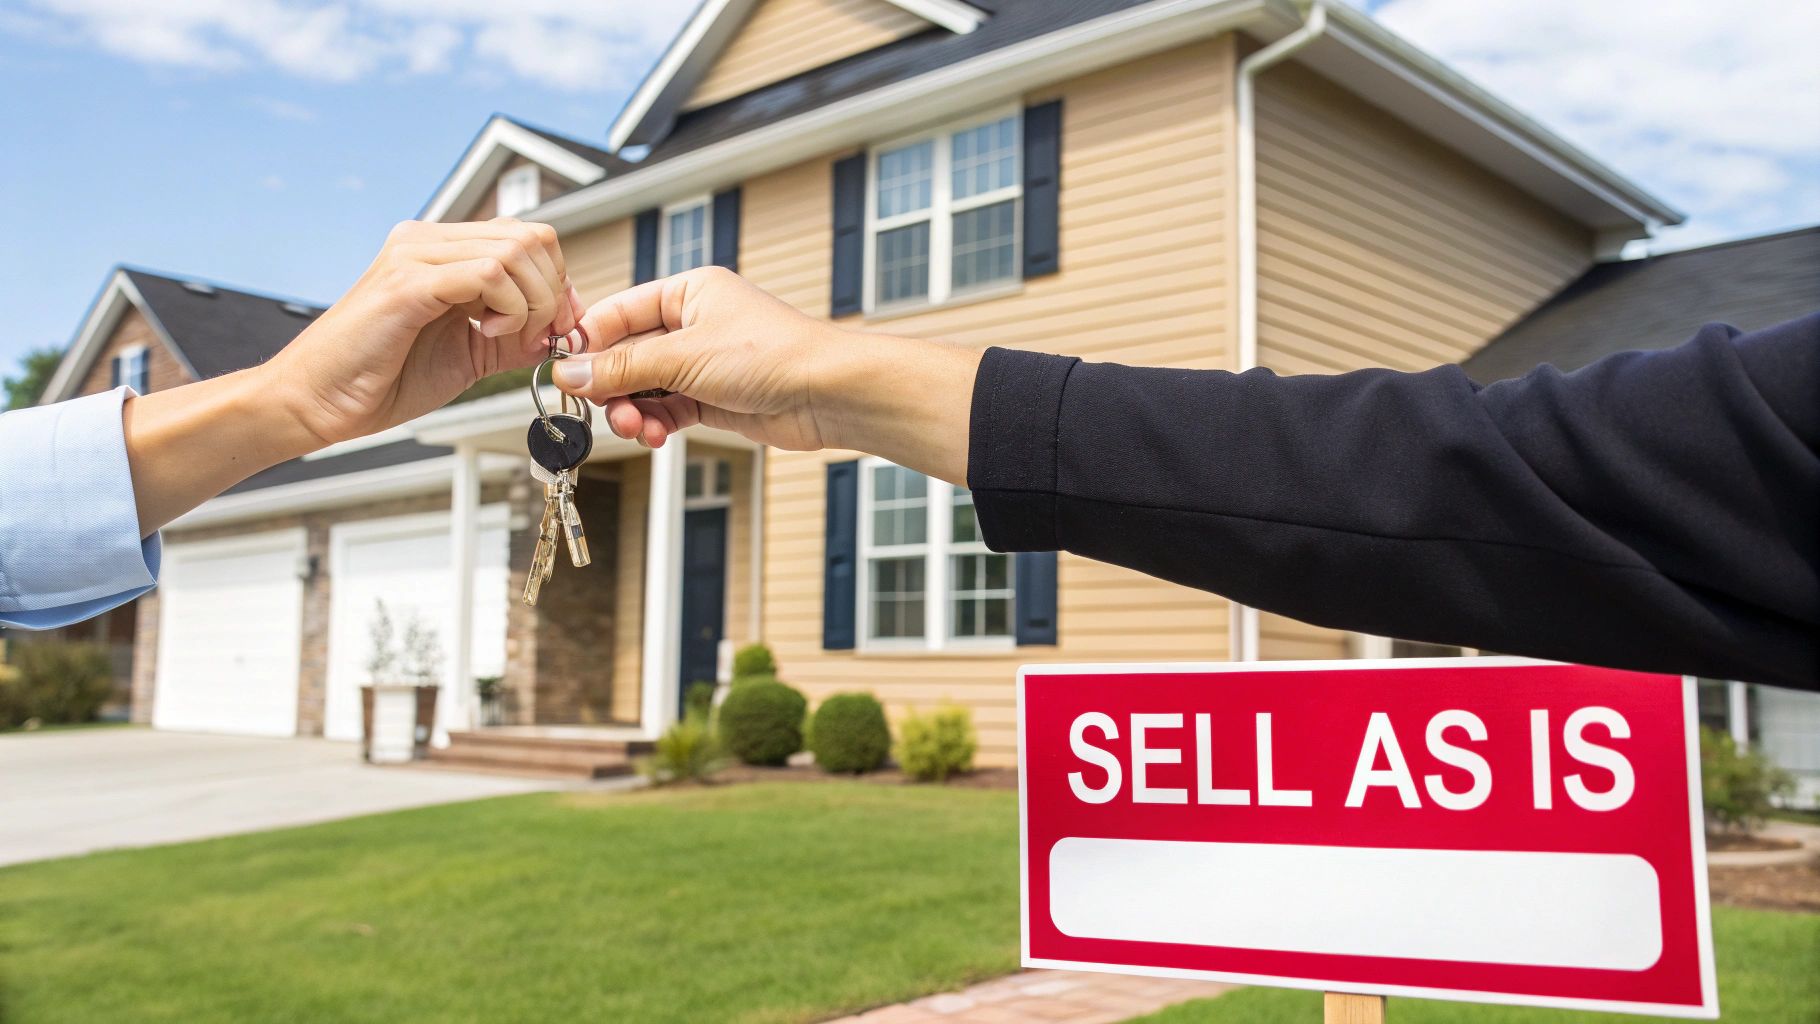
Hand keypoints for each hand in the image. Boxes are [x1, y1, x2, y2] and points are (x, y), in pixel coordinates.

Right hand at [264, 218, 583, 446]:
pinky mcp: (407, 282)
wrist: (318, 401)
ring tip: (503, 336)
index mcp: (441, 251)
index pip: (527, 237)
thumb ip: (514, 334)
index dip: (555, 282)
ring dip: (532, 303)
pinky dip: (508, 308)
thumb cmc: (381, 378)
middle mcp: (427, 241)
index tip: (556, 327)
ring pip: (514, 251)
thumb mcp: (470, 352)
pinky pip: (488, 274)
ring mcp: (414, 255)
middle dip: (552, 293)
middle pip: (530, 237)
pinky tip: (485, 333)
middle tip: (539, 335)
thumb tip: (563, 326)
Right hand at [552, 267, 981, 482]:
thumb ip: (624, 367)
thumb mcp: (686, 356)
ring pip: (646, 388)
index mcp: (688, 292)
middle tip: (600, 408)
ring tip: (635, 428)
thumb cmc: (776, 354)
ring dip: (632, 410)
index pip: (618, 313)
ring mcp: (704, 363)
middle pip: (627, 355)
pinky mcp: (715, 398)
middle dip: (611, 386)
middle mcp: (694, 324)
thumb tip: (572, 371)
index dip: (588, 343)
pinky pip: (668, 411)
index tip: (565, 371)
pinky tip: (653, 436)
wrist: (829, 393)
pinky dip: (656, 424)